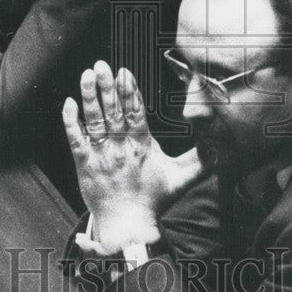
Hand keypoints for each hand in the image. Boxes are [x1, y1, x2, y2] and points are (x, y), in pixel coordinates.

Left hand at [63, 61, 203, 252]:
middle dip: (108, 86)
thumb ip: (202, 161)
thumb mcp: (182, 179)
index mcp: (142, 147)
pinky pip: (75, 139)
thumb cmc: (155, 200)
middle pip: (114, 111)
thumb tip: (223, 149)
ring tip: (88, 75)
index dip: (129, 91)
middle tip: (102, 65)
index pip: (135, 112)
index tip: (125, 71)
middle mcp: (120, 148)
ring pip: (94, 120)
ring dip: (90, 96)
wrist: (128, 227)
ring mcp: (101, 155)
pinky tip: (68, 103)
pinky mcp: (84, 165)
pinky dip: (71, 121)